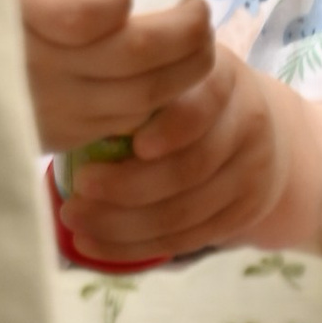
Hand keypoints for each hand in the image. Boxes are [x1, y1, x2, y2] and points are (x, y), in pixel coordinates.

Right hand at [9, 0, 217, 155]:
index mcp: (13, 12)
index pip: (85, 14)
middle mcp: (32, 69)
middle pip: (132, 59)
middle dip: (187, 34)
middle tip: (201, 10)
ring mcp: (47, 110)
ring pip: (138, 99)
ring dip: (186, 71)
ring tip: (200, 42)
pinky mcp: (57, 138)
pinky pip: (122, 123)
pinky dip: (156, 100)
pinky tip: (166, 76)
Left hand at [59, 52, 301, 265]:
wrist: (256, 130)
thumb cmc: (186, 95)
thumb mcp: (172, 75)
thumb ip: (135, 87)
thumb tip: (65, 106)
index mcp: (222, 77)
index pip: (202, 105)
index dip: (171, 128)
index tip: (133, 145)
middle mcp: (247, 123)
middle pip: (190, 168)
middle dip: (127, 187)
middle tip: (76, 192)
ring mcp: (251, 172)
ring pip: (185, 212)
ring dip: (122, 225)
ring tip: (74, 221)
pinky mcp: (244, 212)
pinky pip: (187, 238)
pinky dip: (135, 247)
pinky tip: (94, 244)